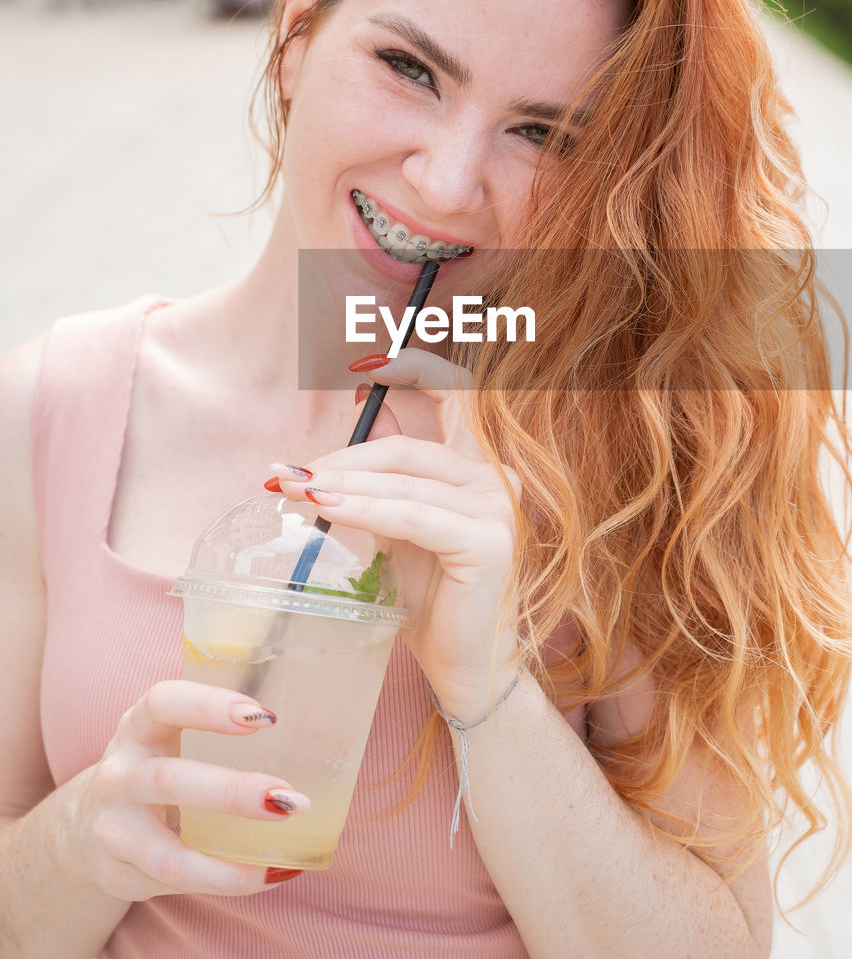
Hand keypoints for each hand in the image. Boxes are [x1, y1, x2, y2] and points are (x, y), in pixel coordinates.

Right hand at [69, 680, 308, 900]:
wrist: (88, 824)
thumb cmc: (155, 765)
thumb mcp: (169, 734)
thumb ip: (217, 724)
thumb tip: (308, 723)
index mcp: (138, 728)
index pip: (164, 703)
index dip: (210, 705)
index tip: (263, 716)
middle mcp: (118, 776)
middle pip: (170, 781)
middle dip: (233, 792)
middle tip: (287, 796)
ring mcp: (113, 830)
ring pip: (169, 852)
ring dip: (230, 858)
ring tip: (282, 854)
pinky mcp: (120, 875)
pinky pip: (178, 884)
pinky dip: (228, 882)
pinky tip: (268, 874)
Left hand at [273, 349, 522, 717]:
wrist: (461, 666)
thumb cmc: (430, 598)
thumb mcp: (399, 527)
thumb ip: (385, 480)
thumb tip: (346, 433)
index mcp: (480, 468)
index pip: (456, 397)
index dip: (416, 368)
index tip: (364, 362)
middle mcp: (497, 479)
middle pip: (406, 450)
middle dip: (339, 458)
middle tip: (284, 473)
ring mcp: (498, 508)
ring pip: (403, 481)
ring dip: (338, 483)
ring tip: (290, 489)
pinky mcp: (488, 541)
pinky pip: (410, 516)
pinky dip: (362, 509)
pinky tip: (324, 508)